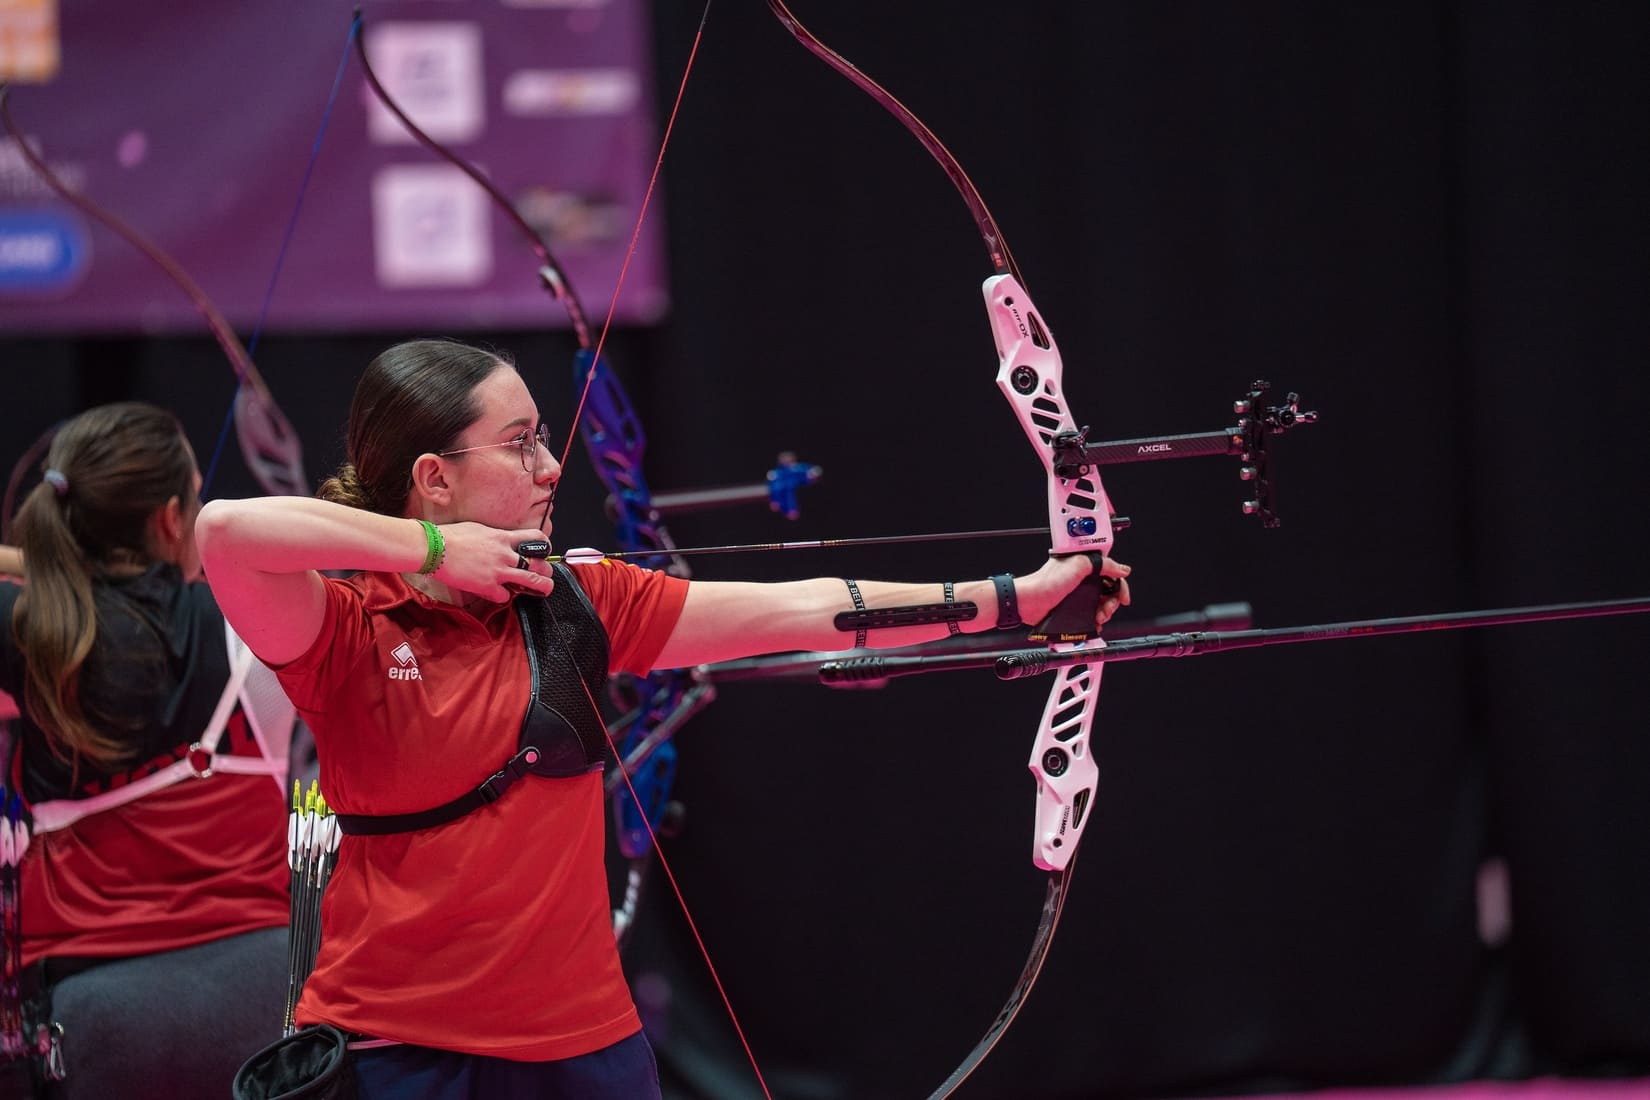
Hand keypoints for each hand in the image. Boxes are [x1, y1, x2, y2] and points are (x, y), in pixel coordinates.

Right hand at [428, 522, 555, 602]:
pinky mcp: (487, 586)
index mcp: (503, 537)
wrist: (434, 548)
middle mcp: (505, 554)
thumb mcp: (479, 529)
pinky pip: (505, 596)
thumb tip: (501, 541)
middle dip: (547, 571)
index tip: (545, 551)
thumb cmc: (450, 536)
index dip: (544, 545)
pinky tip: (499, 593)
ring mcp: (497, 571)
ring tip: (545, 590)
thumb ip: (495, 537)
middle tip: (547, 575)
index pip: (535, 538)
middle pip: (538, 563)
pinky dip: (503, 596)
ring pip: (531, 581)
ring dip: (541, 587)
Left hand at [1017, 553, 1131, 630]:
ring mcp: (1079, 593)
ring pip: (1101, 604)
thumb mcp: (1079, 565)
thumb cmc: (1047, 581)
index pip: (1111, 573)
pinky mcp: (1074, 607)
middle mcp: (1083, 578)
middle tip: (1106, 610)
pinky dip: (1095, 620)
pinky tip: (1094, 623)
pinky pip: (1091, 614)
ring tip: (1099, 617)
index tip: (1123, 598)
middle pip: (1109, 591)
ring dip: (1104, 612)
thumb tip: (1123, 569)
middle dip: (1112, 602)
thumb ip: (1104, 564)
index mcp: (1085, 564)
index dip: (1120, 585)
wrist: (1029, 601)